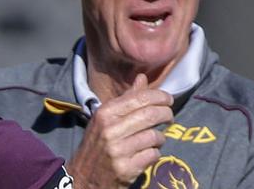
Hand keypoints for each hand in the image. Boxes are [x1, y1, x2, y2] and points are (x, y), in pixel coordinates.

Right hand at [65, 74, 172, 188]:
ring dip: (160, 137)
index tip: (168, 99)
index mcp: (105, 113)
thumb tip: (142, 78)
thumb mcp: (105, 118)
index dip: (160, 96)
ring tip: (154, 138)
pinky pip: (153, 155)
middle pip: (151, 115)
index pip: (140, 98)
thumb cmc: (98, 143)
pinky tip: (147, 152)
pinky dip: (155, 153)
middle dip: (166, 114)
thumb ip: (126, 99)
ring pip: (155, 136)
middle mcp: (110, 130)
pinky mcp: (126, 169)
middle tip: (169, 116)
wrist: (84, 176)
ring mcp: (118, 150)